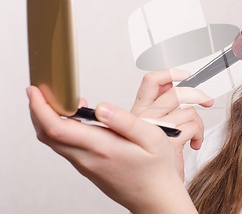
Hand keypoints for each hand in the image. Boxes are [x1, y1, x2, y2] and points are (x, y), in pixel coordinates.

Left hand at [27, 86, 196, 213]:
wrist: (155, 199)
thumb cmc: (157, 170)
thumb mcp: (153, 139)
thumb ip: (126, 121)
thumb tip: (102, 107)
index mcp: (102, 148)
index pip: (57, 128)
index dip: (41, 107)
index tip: (35, 91)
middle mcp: (88, 158)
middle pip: (48, 135)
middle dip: (38, 110)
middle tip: (40, 91)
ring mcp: (86, 165)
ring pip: (55, 142)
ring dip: (49, 120)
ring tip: (59, 100)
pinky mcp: (88, 168)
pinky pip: (66, 147)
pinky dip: (61, 129)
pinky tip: (76, 118)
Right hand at [131, 68, 213, 178]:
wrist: (152, 187)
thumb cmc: (154, 158)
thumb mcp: (154, 127)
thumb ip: (160, 104)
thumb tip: (175, 81)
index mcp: (138, 111)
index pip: (151, 82)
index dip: (169, 73)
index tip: (184, 74)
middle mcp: (144, 117)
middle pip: (175, 93)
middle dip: (197, 94)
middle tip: (206, 100)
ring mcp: (155, 130)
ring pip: (188, 111)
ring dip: (198, 123)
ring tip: (196, 133)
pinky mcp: (168, 142)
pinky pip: (192, 127)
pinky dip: (198, 135)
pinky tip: (193, 144)